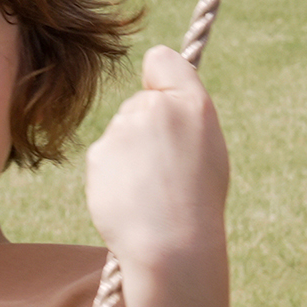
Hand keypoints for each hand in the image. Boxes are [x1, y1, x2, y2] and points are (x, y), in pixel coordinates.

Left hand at [84, 46, 229, 277]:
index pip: (162, 60)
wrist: (170, 246)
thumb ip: (183, 112)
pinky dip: (112, 175)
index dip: (159, 78)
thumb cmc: (196, 201)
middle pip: (139, 104)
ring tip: (150, 190)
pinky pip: (104, 157)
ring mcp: (124, 129)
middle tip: (165, 170)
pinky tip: (131, 197)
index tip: (161, 98)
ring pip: (120, 133)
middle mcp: (156, 108)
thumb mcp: (208, 148)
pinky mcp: (98, 153)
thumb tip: (155, 95)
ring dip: (128, 155)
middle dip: (145, 128)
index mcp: (192, 104)